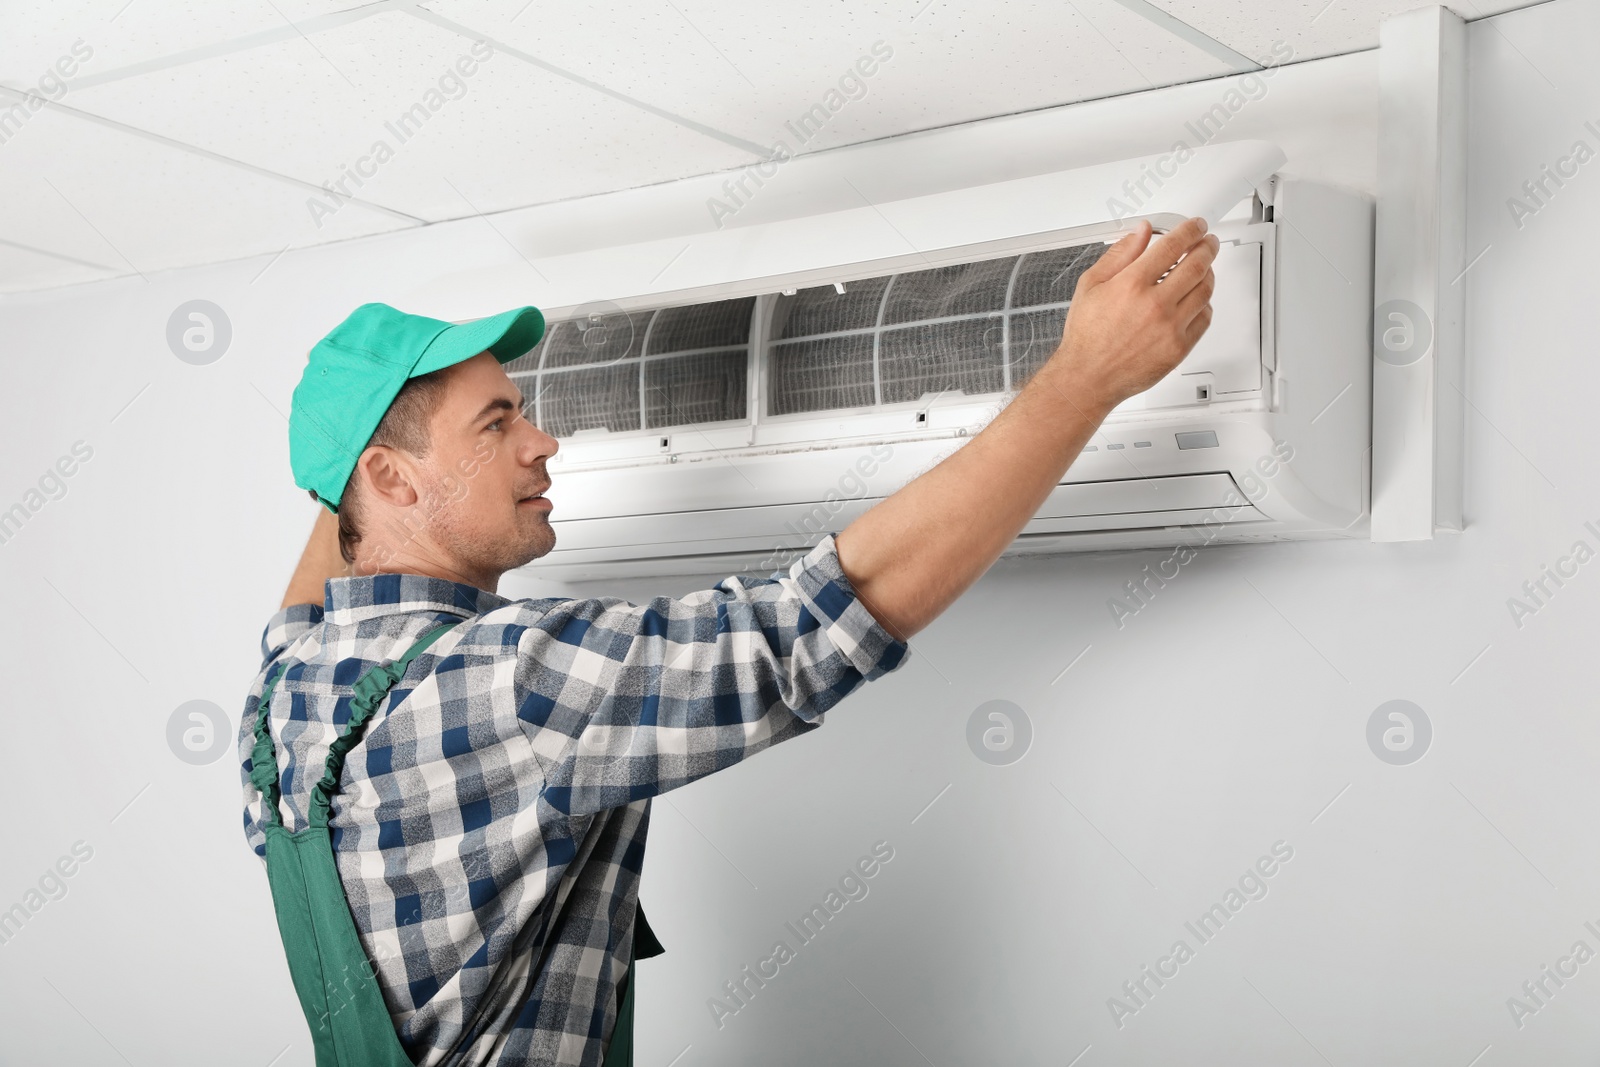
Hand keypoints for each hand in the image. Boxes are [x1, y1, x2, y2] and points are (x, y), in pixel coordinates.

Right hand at [1046, 216, 1219, 409]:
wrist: (1088, 377)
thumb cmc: (1087, 336)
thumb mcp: (1091, 285)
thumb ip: (1119, 254)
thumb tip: (1141, 232)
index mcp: (1132, 284)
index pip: (1173, 246)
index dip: (1190, 230)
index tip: (1196, 226)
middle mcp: (1155, 304)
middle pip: (1197, 264)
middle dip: (1206, 247)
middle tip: (1207, 242)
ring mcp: (1170, 327)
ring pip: (1205, 290)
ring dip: (1209, 273)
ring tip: (1204, 269)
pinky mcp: (1179, 348)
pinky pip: (1204, 318)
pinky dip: (1204, 304)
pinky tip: (1197, 300)